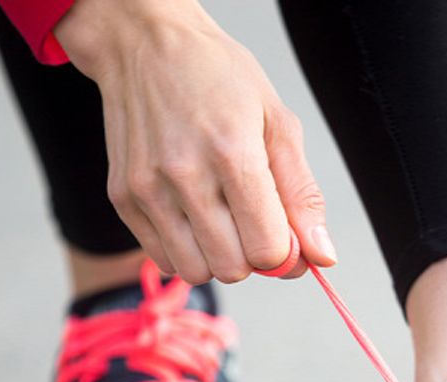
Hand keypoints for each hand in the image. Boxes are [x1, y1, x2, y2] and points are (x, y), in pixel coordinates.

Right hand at [55, 0, 335, 283]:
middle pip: (233, 268)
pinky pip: (162, 258)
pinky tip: (193, 216)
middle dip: (252, 256)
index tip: (284, 233)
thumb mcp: (277, 122)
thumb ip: (302, 194)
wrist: (146, 44)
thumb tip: (322, 255)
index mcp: (233, 153)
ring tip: (222, 220)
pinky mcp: (123, 197)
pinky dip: (185, 250)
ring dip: (217, 258)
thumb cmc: (218, 77)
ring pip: (196, 271)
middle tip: (253, 222)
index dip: (285, 252)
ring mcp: (148, 189)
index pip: (267, 248)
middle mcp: (185, 175)